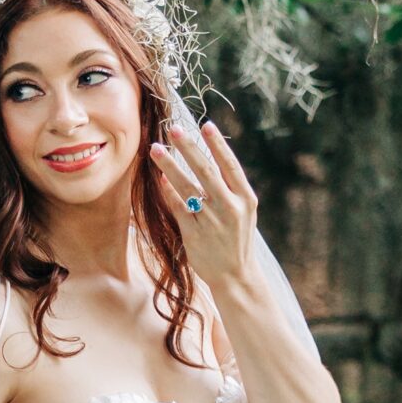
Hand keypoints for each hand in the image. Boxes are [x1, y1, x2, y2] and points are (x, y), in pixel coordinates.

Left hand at [150, 118, 259, 290]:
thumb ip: (229, 189)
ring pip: (188, 187)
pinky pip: (178, 207)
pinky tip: (159, 178)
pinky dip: (168, 191)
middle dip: (189, 148)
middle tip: (174, 129)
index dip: (218, 145)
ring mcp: (212, 221)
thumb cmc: (237, 239)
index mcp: (245, 199)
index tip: (206, 125)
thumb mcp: (243, 212)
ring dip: (170, 166)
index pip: (231, 165)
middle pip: (206, 171)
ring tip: (156, 149)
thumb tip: (205, 159)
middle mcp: (230, 208)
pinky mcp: (194, 234)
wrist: (236, 276)